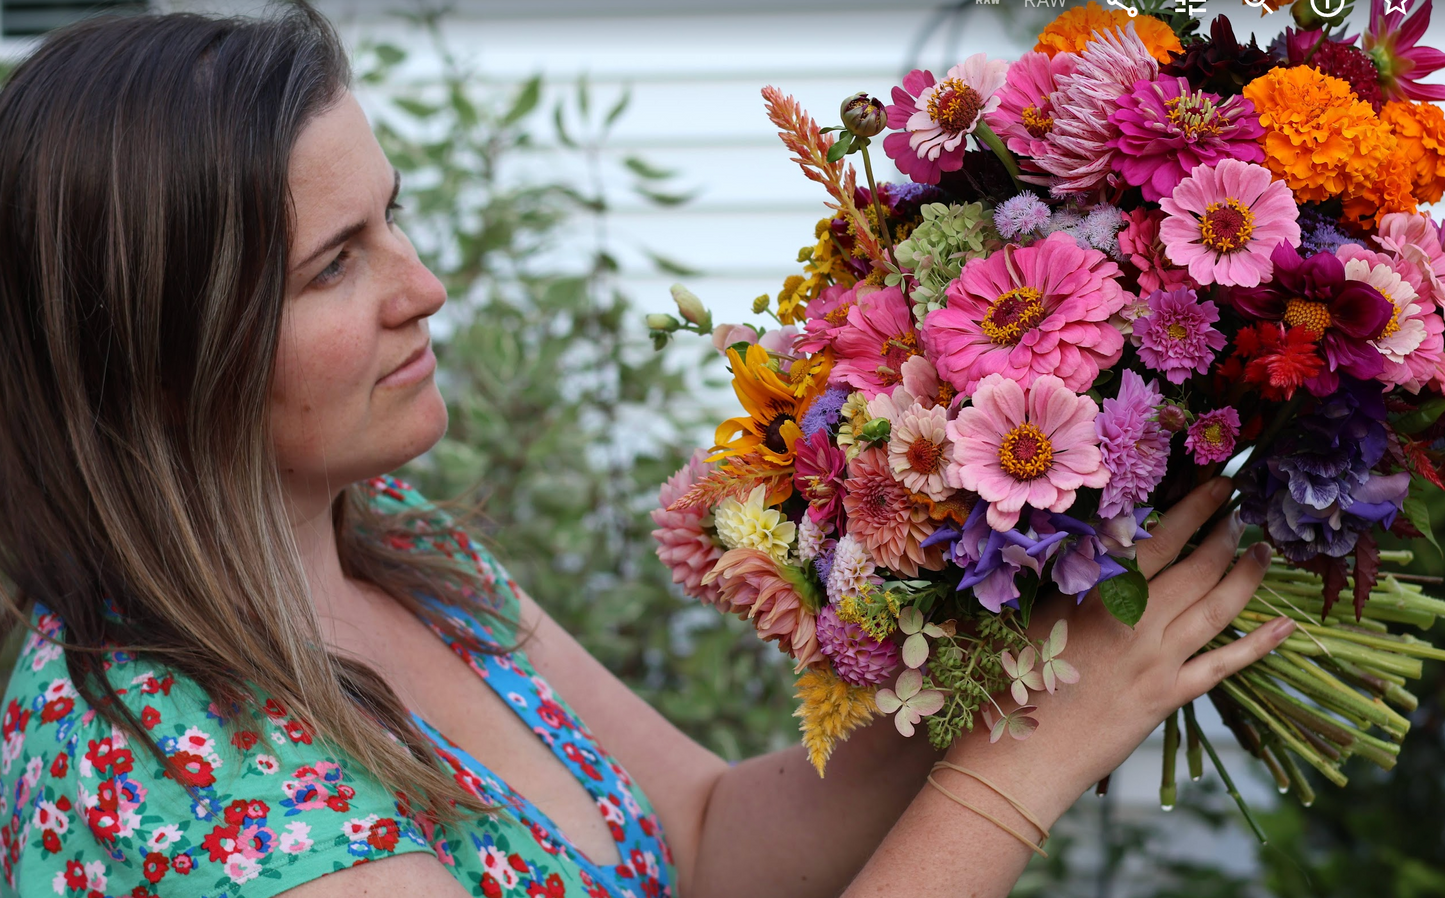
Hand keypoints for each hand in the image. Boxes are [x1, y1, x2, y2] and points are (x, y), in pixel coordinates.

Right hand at [947, 477, 1295, 815]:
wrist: (1021, 752)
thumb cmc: (1011, 679)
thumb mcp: (1031, 613)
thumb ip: (1065, 577)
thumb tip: (1090, 542)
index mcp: (1097, 595)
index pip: (1157, 540)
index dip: (1193, 509)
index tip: (1218, 484)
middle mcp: (1135, 622)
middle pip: (1196, 567)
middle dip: (1225, 533)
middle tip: (1244, 509)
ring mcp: (1156, 660)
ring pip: (1216, 608)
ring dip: (1245, 575)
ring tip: (1264, 551)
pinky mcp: (1167, 697)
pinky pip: (1222, 666)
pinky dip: (1257, 645)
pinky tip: (1284, 626)